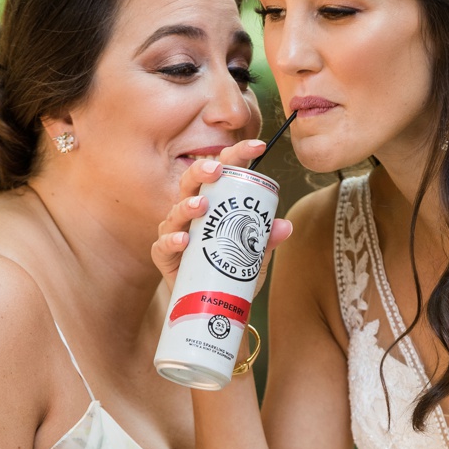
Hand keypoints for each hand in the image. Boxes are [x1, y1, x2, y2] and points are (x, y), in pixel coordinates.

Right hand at [150, 139, 294, 284]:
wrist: (211, 303)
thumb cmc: (230, 270)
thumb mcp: (254, 256)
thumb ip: (266, 241)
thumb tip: (284, 226)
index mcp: (214, 202)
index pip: (223, 171)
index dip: (238, 154)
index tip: (258, 145)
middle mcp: (191, 212)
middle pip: (191, 183)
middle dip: (201, 171)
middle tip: (215, 170)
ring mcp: (176, 232)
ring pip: (175, 212)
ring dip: (187, 206)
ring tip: (201, 205)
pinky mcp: (165, 256)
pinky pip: (163, 244)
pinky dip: (172, 241)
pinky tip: (184, 240)